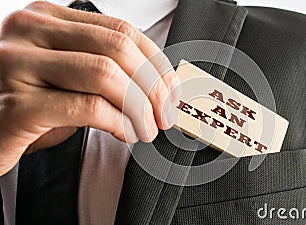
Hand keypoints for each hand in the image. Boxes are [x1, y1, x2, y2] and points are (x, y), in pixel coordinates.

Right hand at [0, 1, 180, 174]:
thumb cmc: (27, 104)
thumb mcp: (66, 75)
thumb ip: (103, 67)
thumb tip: (157, 83)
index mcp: (46, 19)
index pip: (121, 30)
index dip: (156, 63)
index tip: (172, 90)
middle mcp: (29, 32)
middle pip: (118, 48)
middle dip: (153, 86)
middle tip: (164, 113)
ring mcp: (17, 64)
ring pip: (105, 74)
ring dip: (139, 107)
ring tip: (147, 127)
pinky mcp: (16, 105)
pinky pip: (87, 108)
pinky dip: (118, 122)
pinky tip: (124, 133)